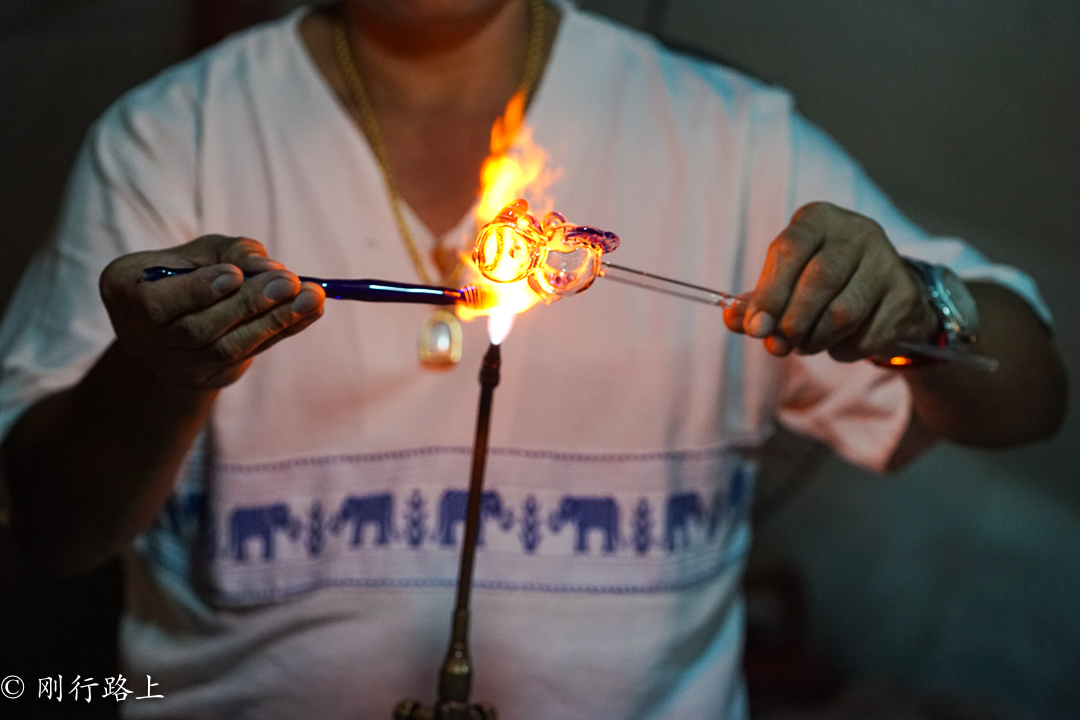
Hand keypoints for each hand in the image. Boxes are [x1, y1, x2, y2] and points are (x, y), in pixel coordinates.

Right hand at [100, 235, 324, 389]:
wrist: (174, 327)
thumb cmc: (186, 273)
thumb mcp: (200, 251)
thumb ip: (232, 254)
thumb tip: (270, 268)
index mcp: (124, 293)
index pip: (158, 302)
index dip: (197, 291)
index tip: (234, 275)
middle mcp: (143, 336)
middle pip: (199, 328)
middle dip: (249, 303)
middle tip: (289, 281)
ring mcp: (175, 365)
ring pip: (228, 347)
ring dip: (275, 321)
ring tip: (312, 297)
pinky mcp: (208, 378)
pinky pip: (251, 353)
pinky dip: (284, 330)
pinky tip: (312, 310)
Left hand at [724, 202, 938, 360]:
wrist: (886, 292)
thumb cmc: (823, 282)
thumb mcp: (788, 280)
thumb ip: (759, 300)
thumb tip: (734, 320)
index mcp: (819, 219)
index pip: (789, 250)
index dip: (769, 293)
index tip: (754, 327)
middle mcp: (857, 232)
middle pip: (819, 281)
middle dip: (791, 321)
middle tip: (775, 347)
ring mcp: (887, 262)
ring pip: (843, 313)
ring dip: (814, 339)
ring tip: (802, 345)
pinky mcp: (904, 296)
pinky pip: (864, 335)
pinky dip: (841, 350)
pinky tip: (836, 343)